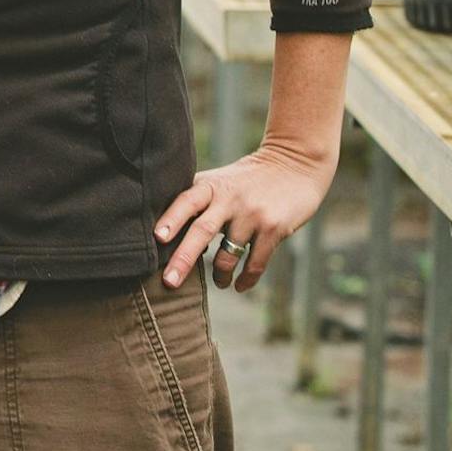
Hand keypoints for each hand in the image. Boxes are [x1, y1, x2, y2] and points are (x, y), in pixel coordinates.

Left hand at [152, 142, 335, 293]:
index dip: (171, 219)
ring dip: (219, 275)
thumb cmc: (247, 180)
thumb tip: (167, 238)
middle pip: (202, 231)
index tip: (157, 238)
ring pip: (228, 254)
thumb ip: (197, 202)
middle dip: (184, 258)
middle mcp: (229, 198)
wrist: (294, 165)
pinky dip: (245, 279)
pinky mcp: (273, 229)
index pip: (186, 201)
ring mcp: (252, 214)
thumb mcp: (220, 181)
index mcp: (211, 186)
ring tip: (219, 283)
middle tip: (169, 282)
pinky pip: (255, 263)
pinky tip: (239, 286)